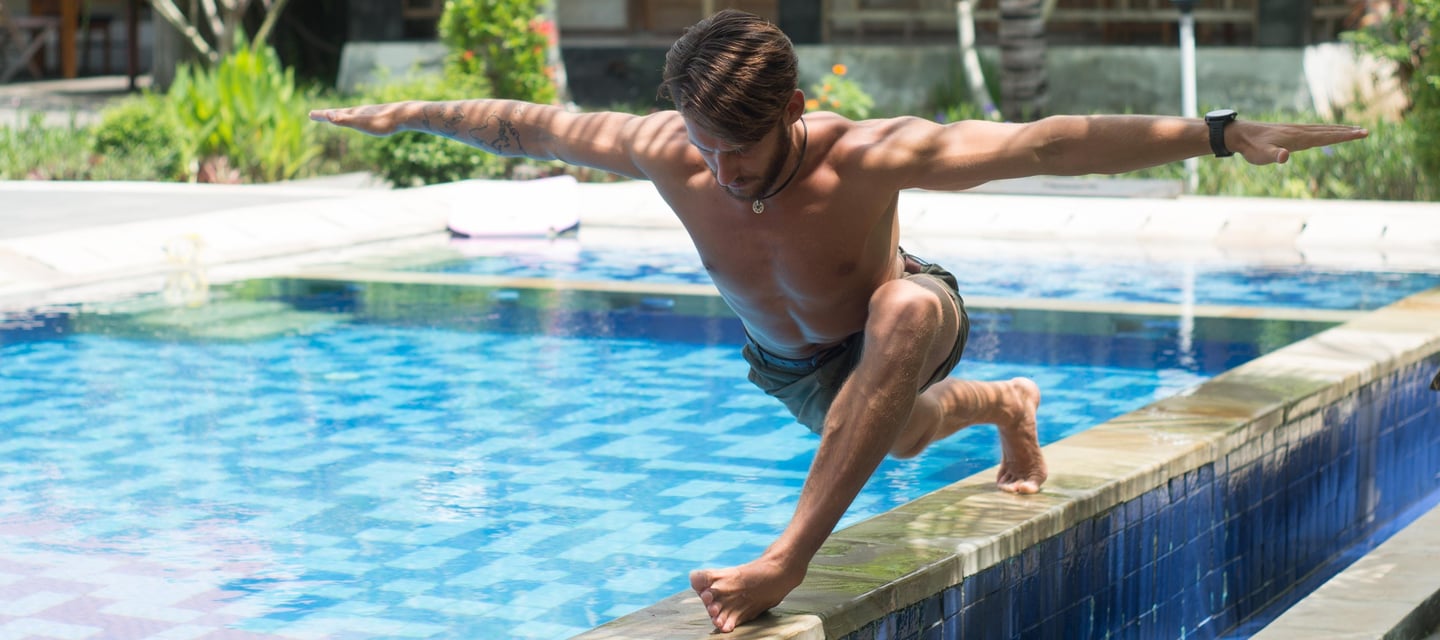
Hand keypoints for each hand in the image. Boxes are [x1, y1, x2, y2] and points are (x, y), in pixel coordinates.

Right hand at [308, 104, 405, 136]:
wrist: (405, 115)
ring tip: (337, 116)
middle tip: (318, 115)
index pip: (333, 114)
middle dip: (328, 114)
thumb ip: (344, 119)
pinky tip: (363, 119)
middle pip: (340, 112)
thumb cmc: (383, 122)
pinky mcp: (380, 116)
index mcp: (354, 113)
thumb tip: (328, 115)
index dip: (321, 115)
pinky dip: (357, 117)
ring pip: (352, 114)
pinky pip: (364, 116)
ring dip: (342, 115)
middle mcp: (360, 111)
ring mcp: (370, 112)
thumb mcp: (361, 123)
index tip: (309, 114)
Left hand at [1233, 121, 1368, 165]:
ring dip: (1339, 129)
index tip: (1361, 133)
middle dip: (1347, 131)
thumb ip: (1274, 156)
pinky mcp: (1290, 131)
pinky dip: (1326, 130)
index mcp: (1298, 138)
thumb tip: (1285, 156)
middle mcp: (1300, 131)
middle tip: (1366, 132)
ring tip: (1354, 129)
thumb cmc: (1251, 148)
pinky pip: (1314, 130)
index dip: (1344, 136)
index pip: (1327, 136)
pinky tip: (1328, 131)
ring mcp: (1296, 130)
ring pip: (1322, 129)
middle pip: (1329, 131)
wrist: (1240, 135)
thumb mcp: (1261, 155)